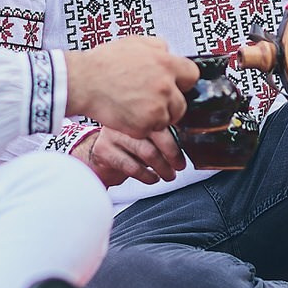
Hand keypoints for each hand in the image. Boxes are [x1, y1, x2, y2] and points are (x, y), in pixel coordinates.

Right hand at [63, 36, 196, 136]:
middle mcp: (165, 86)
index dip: (181, 81)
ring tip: (135, 107)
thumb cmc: (105, 62)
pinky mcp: (144, 126)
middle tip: (150, 101)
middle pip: (181, 104)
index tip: (174, 84)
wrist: (83, 82)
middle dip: (169, 104)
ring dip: (156, 117)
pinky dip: (140, 127)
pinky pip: (150, 131)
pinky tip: (127, 114)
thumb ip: (158, 46)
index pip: (192, 76)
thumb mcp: (134, 42)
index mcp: (166, 63)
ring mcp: (156, 108)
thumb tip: (168, 51)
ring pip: (167, 120)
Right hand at [70, 126, 186, 186]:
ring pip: (146, 151)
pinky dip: (146, 175)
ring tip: (168, 175)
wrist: (100, 155)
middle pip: (156, 134)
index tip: (186, 148)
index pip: (162, 119)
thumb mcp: (145, 134)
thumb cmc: (127, 145)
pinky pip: (131, 166)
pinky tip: (152, 178)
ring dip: (162, 167)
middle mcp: (124, 118)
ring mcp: (112, 134)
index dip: (178, 135)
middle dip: (172, 153)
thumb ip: (162, 132)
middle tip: (179, 165)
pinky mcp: (104, 150)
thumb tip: (187, 141)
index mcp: (137, 109)